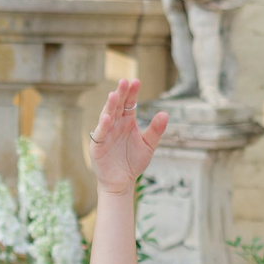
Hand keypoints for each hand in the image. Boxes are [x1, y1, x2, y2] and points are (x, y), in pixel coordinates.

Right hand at [86, 79, 165, 195]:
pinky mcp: (97, 146)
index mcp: (127, 122)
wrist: (122, 182)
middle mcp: (115, 125)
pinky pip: (100, 134)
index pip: (129, 103)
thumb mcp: (148, 146)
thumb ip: (156, 130)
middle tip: (124, 81)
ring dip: (110, 106)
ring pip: (107, 116)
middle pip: (117, 106)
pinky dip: (102, 126)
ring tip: (114, 95)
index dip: (132, 93)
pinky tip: (107, 117)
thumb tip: (165, 114)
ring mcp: (105, 134)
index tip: (136, 81)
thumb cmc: (133, 162)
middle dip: (120, 94)